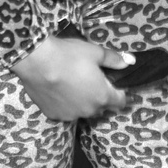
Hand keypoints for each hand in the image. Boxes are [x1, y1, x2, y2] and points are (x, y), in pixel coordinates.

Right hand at [11, 35, 134, 121]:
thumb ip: (114, 59)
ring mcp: (70, 115)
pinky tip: (59, 90)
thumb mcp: (96, 52)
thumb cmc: (70, 55)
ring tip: (73, 84)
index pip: (121, 102)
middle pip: (102, 107)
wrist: (37, 61)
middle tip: (91, 79)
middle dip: (100, 96)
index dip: (120, 92)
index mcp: (103, 97)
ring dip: (83, 101)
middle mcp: (89, 111)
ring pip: (83, 110)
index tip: (113, 83)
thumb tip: (129, 61)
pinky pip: (66, 111)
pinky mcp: (53, 115)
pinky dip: (66, 104)